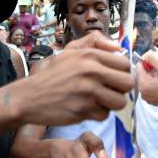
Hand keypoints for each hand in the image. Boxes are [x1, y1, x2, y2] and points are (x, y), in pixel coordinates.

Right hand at [16, 32, 132, 125]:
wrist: (29, 97)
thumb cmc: (52, 74)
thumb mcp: (70, 50)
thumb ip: (95, 41)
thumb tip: (118, 47)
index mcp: (91, 55)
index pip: (125, 64)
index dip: (121, 73)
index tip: (112, 78)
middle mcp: (92, 71)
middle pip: (128, 83)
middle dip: (120, 89)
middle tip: (108, 91)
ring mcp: (88, 91)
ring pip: (120, 102)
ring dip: (111, 104)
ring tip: (98, 100)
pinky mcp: (84, 110)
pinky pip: (105, 115)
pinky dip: (97, 114)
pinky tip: (86, 108)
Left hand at [137, 49, 157, 106]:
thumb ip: (152, 58)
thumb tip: (145, 55)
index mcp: (143, 85)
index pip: (138, 67)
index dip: (147, 62)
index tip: (157, 62)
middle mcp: (143, 94)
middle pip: (142, 74)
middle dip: (150, 70)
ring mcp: (148, 98)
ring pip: (147, 81)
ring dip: (153, 76)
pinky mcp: (153, 101)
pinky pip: (151, 88)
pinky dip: (156, 84)